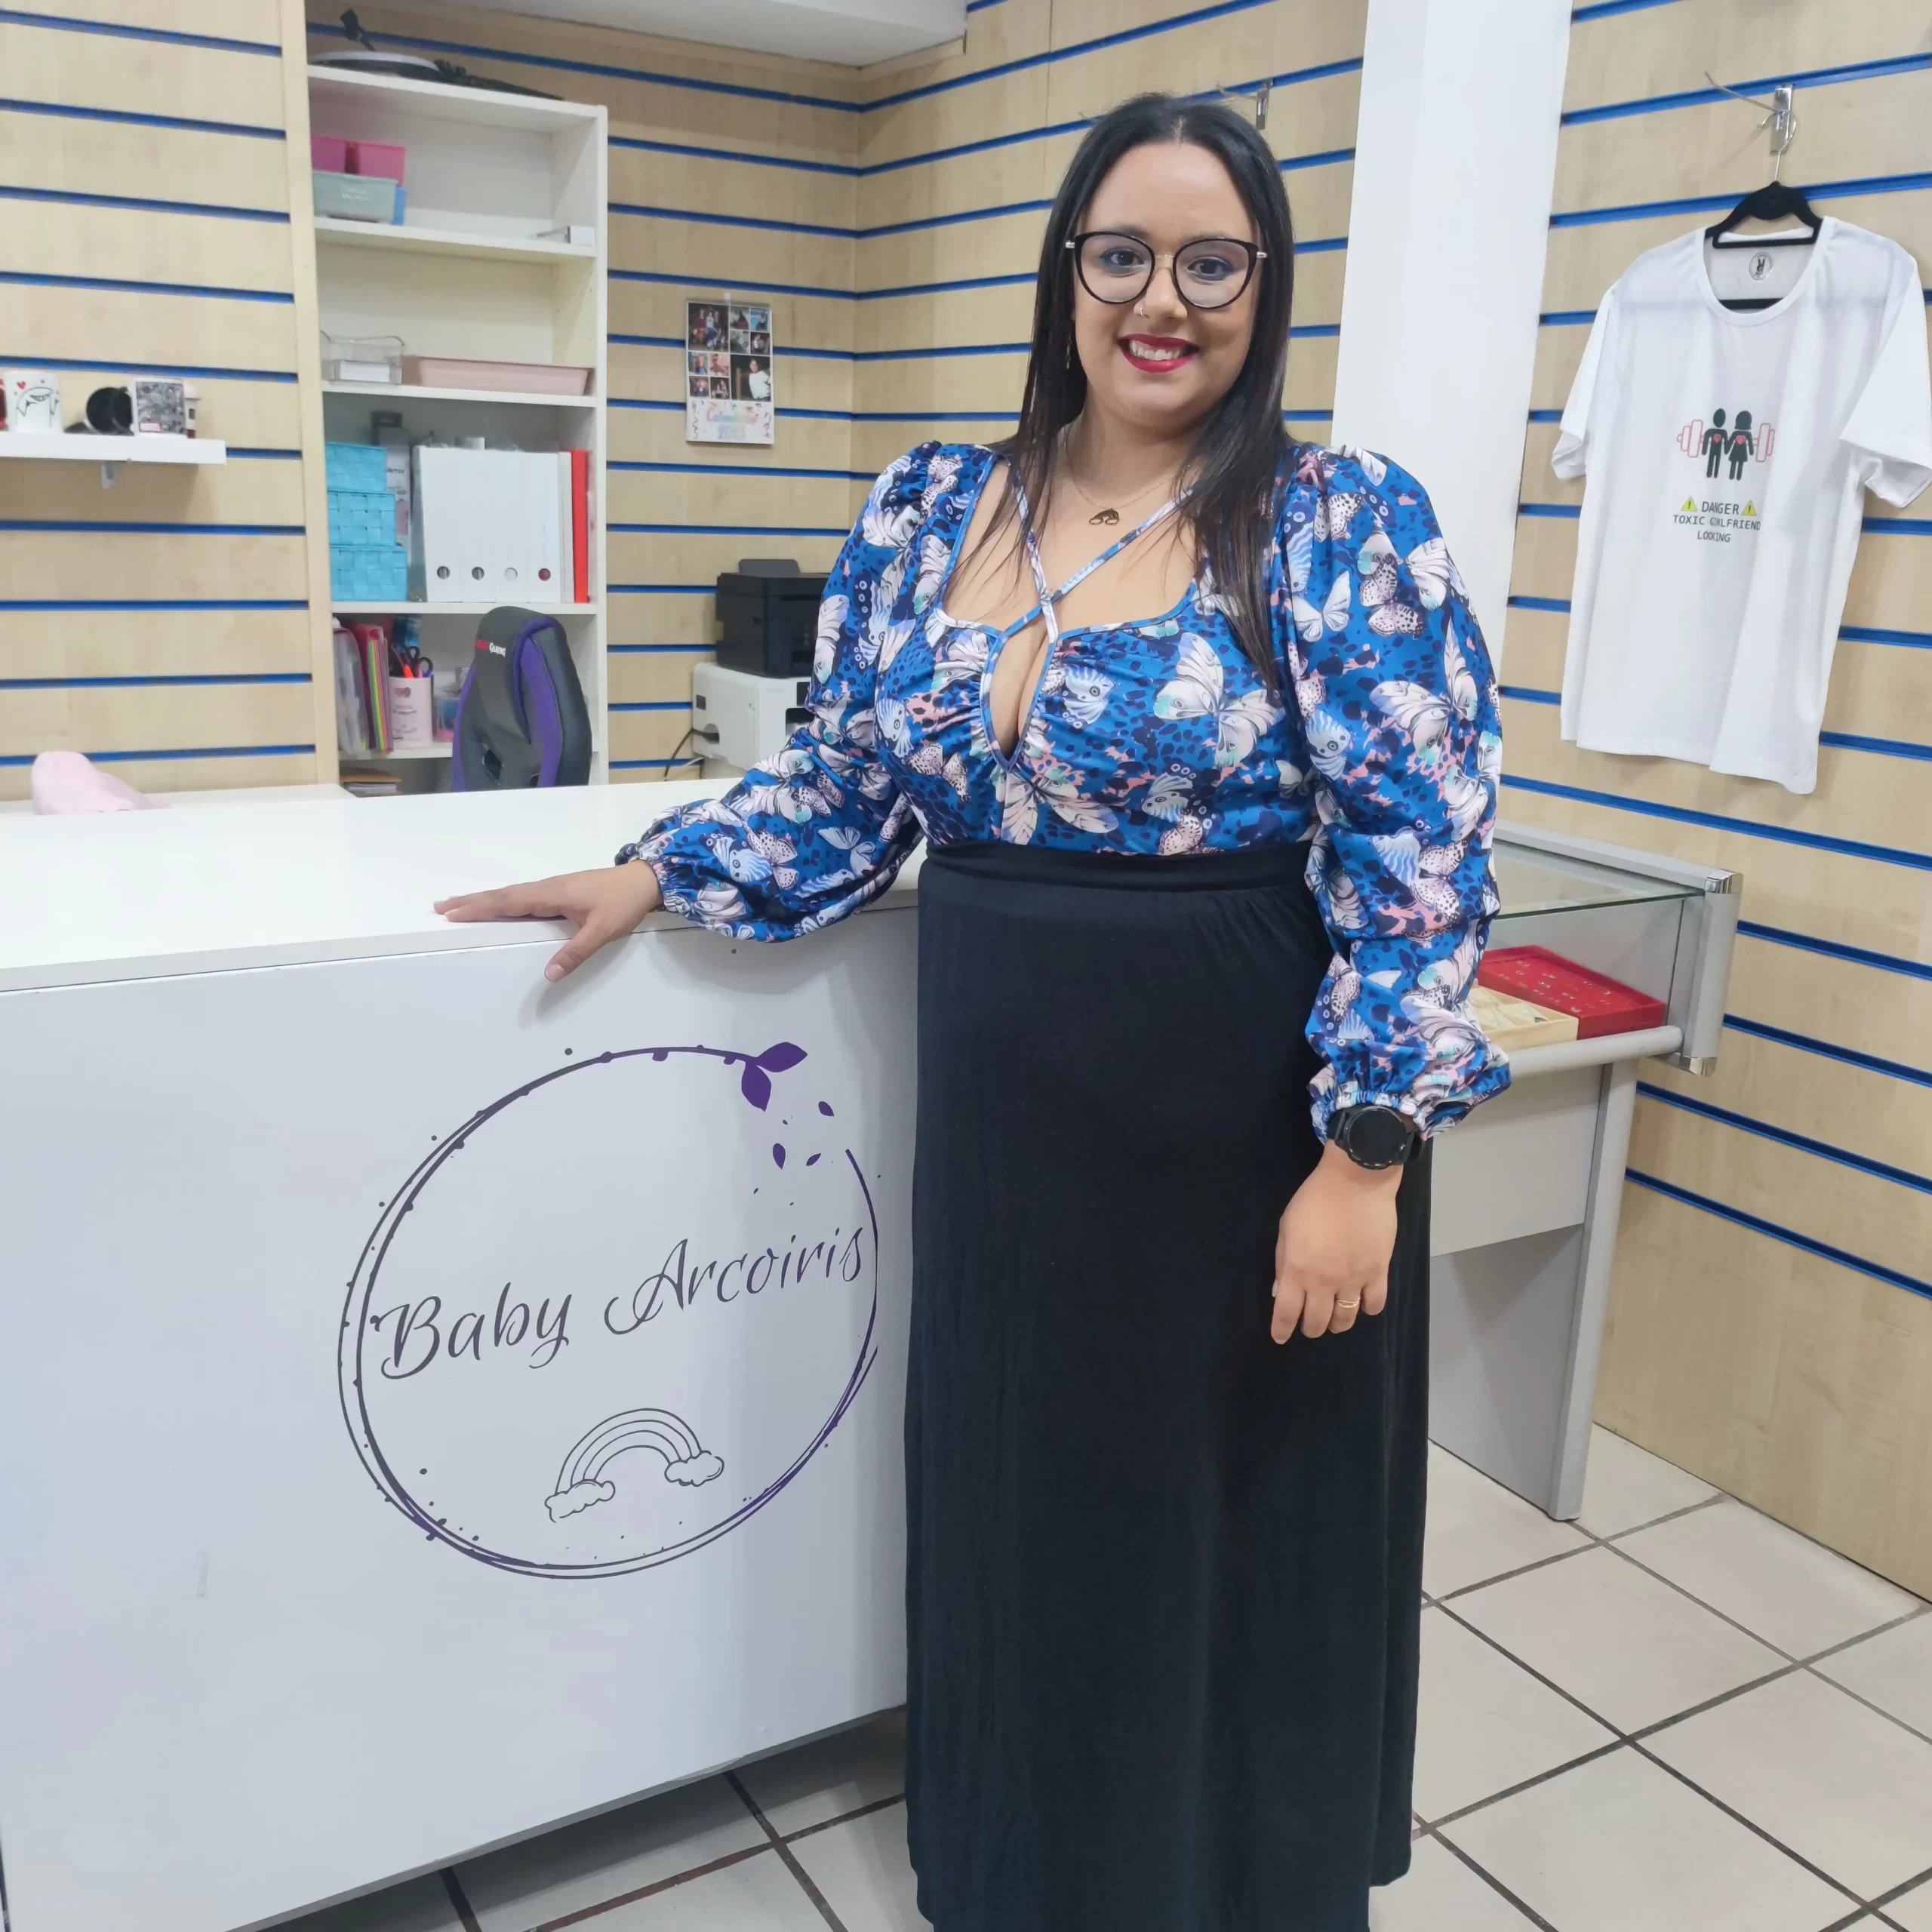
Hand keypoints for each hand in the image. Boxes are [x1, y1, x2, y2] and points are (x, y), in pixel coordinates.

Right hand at [434, 864, 662, 981]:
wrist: (645, 880)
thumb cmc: (623, 903)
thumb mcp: (601, 931)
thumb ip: (575, 953)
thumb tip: (548, 975)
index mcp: (552, 894)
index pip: (508, 902)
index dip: (479, 907)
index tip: (452, 911)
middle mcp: (548, 888)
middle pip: (502, 895)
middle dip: (471, 901)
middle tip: (441, 906)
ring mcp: (554, 889)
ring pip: (512, 895)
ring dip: (485, 900)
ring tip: (460, 906)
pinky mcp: (561, 892)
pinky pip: (524, 896)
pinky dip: (504, 900)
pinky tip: (500, 906)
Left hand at [1271, 1140, 1402, 1341]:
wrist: (1355, 1182)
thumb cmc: (1314, 1200)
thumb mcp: (1286, 1227)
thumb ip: (1282, 1261)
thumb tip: (1279, 1290)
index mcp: (1296, 1270)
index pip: (1286, 1313)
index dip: (1282, 1330)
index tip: (1280, 1337)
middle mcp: (1323, 1281)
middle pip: (1316, 1321)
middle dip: (1310, 1328)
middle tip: (1310, 1324)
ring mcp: (1353, 1279)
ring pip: (1345, 1319)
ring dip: (1337, 1324)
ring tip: (1334, 1318)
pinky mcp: (1378, 1272)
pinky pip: (1374, 1304)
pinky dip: (1367, 1309)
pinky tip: (1361, 1302)